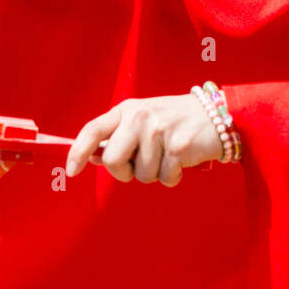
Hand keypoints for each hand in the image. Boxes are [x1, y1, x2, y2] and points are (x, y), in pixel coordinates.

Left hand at [66, 94, 223, 185]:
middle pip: (111, 160)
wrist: (217, 115)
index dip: (78, 151)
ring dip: (154, 173)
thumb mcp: (142, 120)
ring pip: (140, 174)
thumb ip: (117, 137)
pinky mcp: (177, 147)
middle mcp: (139, 117)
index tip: (71, 171)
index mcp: (126, 110)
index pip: (93, 130)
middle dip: (124, 172)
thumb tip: (91, 157)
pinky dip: (172, 177)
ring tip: (167, 155)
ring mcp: (158, 131)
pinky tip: (182, 161)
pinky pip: (164, 178)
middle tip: (140, 165)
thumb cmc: (174, 121)